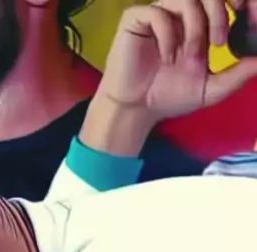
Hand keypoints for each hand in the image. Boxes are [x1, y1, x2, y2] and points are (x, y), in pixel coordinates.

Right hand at [98, 0, 256, 120]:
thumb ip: (236, 75)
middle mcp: (181, 14)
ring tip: (190, 57)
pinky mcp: (137, 19)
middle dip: (219, 14)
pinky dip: (168, 35)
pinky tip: (167, 57)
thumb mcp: (210, 90)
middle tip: (220, 42)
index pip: (222, 1)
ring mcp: (160, 13)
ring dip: (195, 27)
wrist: (136, 110)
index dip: (238, 2)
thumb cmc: (169, 97)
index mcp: (200, 24)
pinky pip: (158, 12)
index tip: (248, 16)